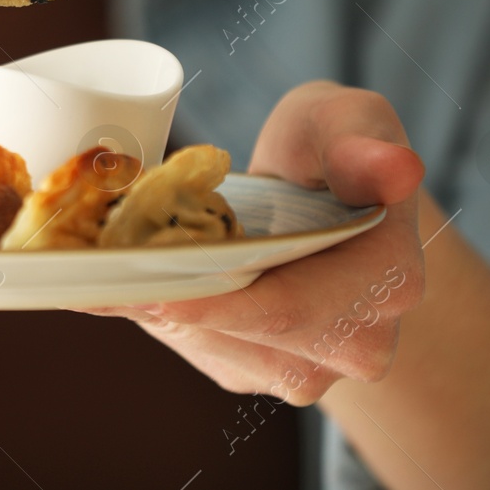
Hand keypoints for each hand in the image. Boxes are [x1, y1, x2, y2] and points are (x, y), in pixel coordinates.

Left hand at [80, 81, 425, 403]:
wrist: (332, 196)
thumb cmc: (334, 148)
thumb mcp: (348, 120)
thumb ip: (362, 141)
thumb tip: (396, 166)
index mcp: (388, 280)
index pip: (288, 308)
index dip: (213, 302)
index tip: (146, 290)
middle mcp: (357, 341)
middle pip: (242, 334)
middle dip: (166, 302)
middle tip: (94, 273)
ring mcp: (311, 366)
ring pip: (213, 346)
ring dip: (154, 310)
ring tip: (100, 270)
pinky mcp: (264, 369)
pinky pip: (202, 348)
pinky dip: (159, 314)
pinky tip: (125, 281)